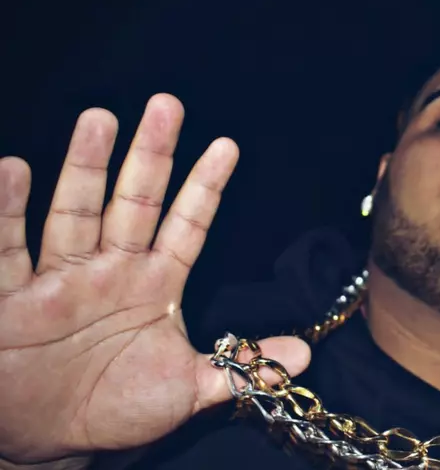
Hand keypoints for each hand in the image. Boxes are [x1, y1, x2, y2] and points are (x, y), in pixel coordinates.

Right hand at [0, 94, 310, 464]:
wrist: (49, 439)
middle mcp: (110, 270)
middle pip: (134, 203)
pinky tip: (13, 169)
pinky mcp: (10, 297)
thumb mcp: (188, 389)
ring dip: (84, 167)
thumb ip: (240, 368)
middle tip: (167, 106)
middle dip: (151, 157)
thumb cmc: (120, 407)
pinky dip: (6, 213)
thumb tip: (305, 355)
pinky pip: (7, 248)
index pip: (186, 225)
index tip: (228, 146)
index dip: (205, 188)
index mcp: (155, 285)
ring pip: (74, 212)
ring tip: (99, 121)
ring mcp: (59, 279)